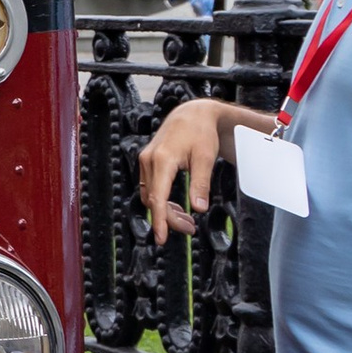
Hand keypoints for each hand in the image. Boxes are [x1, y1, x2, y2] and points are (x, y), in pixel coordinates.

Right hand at [140, 98, 226, 240]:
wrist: (192, 114)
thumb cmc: (201, 133)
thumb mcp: (206, 158)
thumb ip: (201, 184)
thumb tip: (199, 209)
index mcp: (162, 160)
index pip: (158, 198)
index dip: (159, 220)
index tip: (161, 238)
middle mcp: (148, 160)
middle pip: (153, 200)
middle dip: (169, 218)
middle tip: (190, 229)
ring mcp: (146, 160)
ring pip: (150, 195)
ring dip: (166, 211)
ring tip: (187, 221)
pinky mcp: (148, 162)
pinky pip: (151, 187)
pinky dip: (162, 200)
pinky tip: (177, 207)